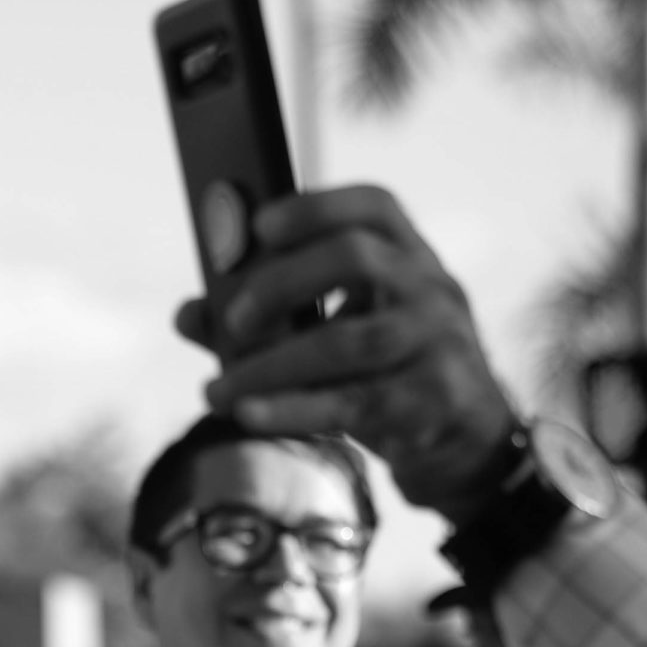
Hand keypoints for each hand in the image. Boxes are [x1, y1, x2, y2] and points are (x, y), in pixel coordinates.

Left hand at [178, 186, 518, 522]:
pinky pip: (354, 402)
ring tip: (216, 391)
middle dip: (282, 282)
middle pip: (357, 257)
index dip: (315, 207)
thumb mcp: (333, 335)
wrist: (461, 440)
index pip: (374, 206)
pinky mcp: (430, 401)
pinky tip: (249, 415)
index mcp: (408, 258)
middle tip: (233, 321)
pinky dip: (293, 409)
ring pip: (349, 341)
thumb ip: (261, 323)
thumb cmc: (384, 373)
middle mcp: (430, 289)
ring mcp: (436, 343)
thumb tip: (186, 313)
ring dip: (270, 365)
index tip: (259, 225)